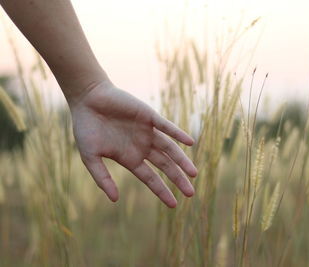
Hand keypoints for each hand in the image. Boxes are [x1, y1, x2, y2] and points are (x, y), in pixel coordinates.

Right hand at [68, 80, 196, 207]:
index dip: (162, 191)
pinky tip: (190, 142)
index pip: (151, 178)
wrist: (87, 99)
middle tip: (191, 194)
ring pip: (170, 149)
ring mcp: (147, 132)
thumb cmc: (86, 128)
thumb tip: (114, 200)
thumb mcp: (90, 157)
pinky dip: (178, 134)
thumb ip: (102, 178)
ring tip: (193, 173)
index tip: (174, 204)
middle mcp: (142, 147)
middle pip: (165, 166)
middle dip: (178, 179)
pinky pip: (166, 127)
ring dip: (182, 160)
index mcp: (130, 158)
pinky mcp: (149, 116)